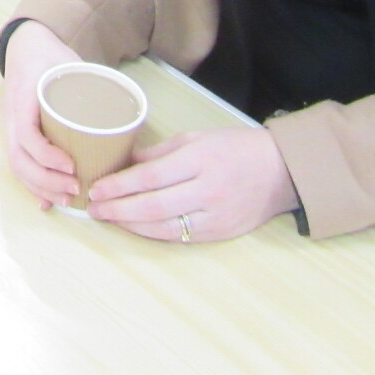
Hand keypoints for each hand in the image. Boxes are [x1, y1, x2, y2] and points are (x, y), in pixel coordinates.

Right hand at [0, 21, 83, 209]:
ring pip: (16, 165)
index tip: (72, 165)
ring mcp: (10, 126)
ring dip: (40, 187)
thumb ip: (93, 85)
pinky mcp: (16, 134)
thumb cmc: (49, 54)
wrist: (25, 44)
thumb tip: (127, 114)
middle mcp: (11, 115)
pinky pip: (19, 163)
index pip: (25, 133)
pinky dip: (33, 185)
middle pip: (18, 159)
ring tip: (68, 198)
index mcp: (23, 97)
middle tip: (75, 188)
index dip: (46, 155)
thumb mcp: (70, 63)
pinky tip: (47, 201)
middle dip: (46, 181)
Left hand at [85, 127, 299, 242]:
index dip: (119, 185)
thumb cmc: (235, 147)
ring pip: (165, 226)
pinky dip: (154, 233)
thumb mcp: (196, 137)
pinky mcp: (222, 233)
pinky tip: (136, 227)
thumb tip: (126, 162)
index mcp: (200, 159)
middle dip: (118, 209)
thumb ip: (159, 152)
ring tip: (108, 218)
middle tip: (93, 208)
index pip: (150, 177)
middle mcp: (207, 190)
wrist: (281, 171)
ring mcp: (215, 215)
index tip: (96, 188)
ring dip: (131, 225)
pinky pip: (181, 236)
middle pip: (153, 205)